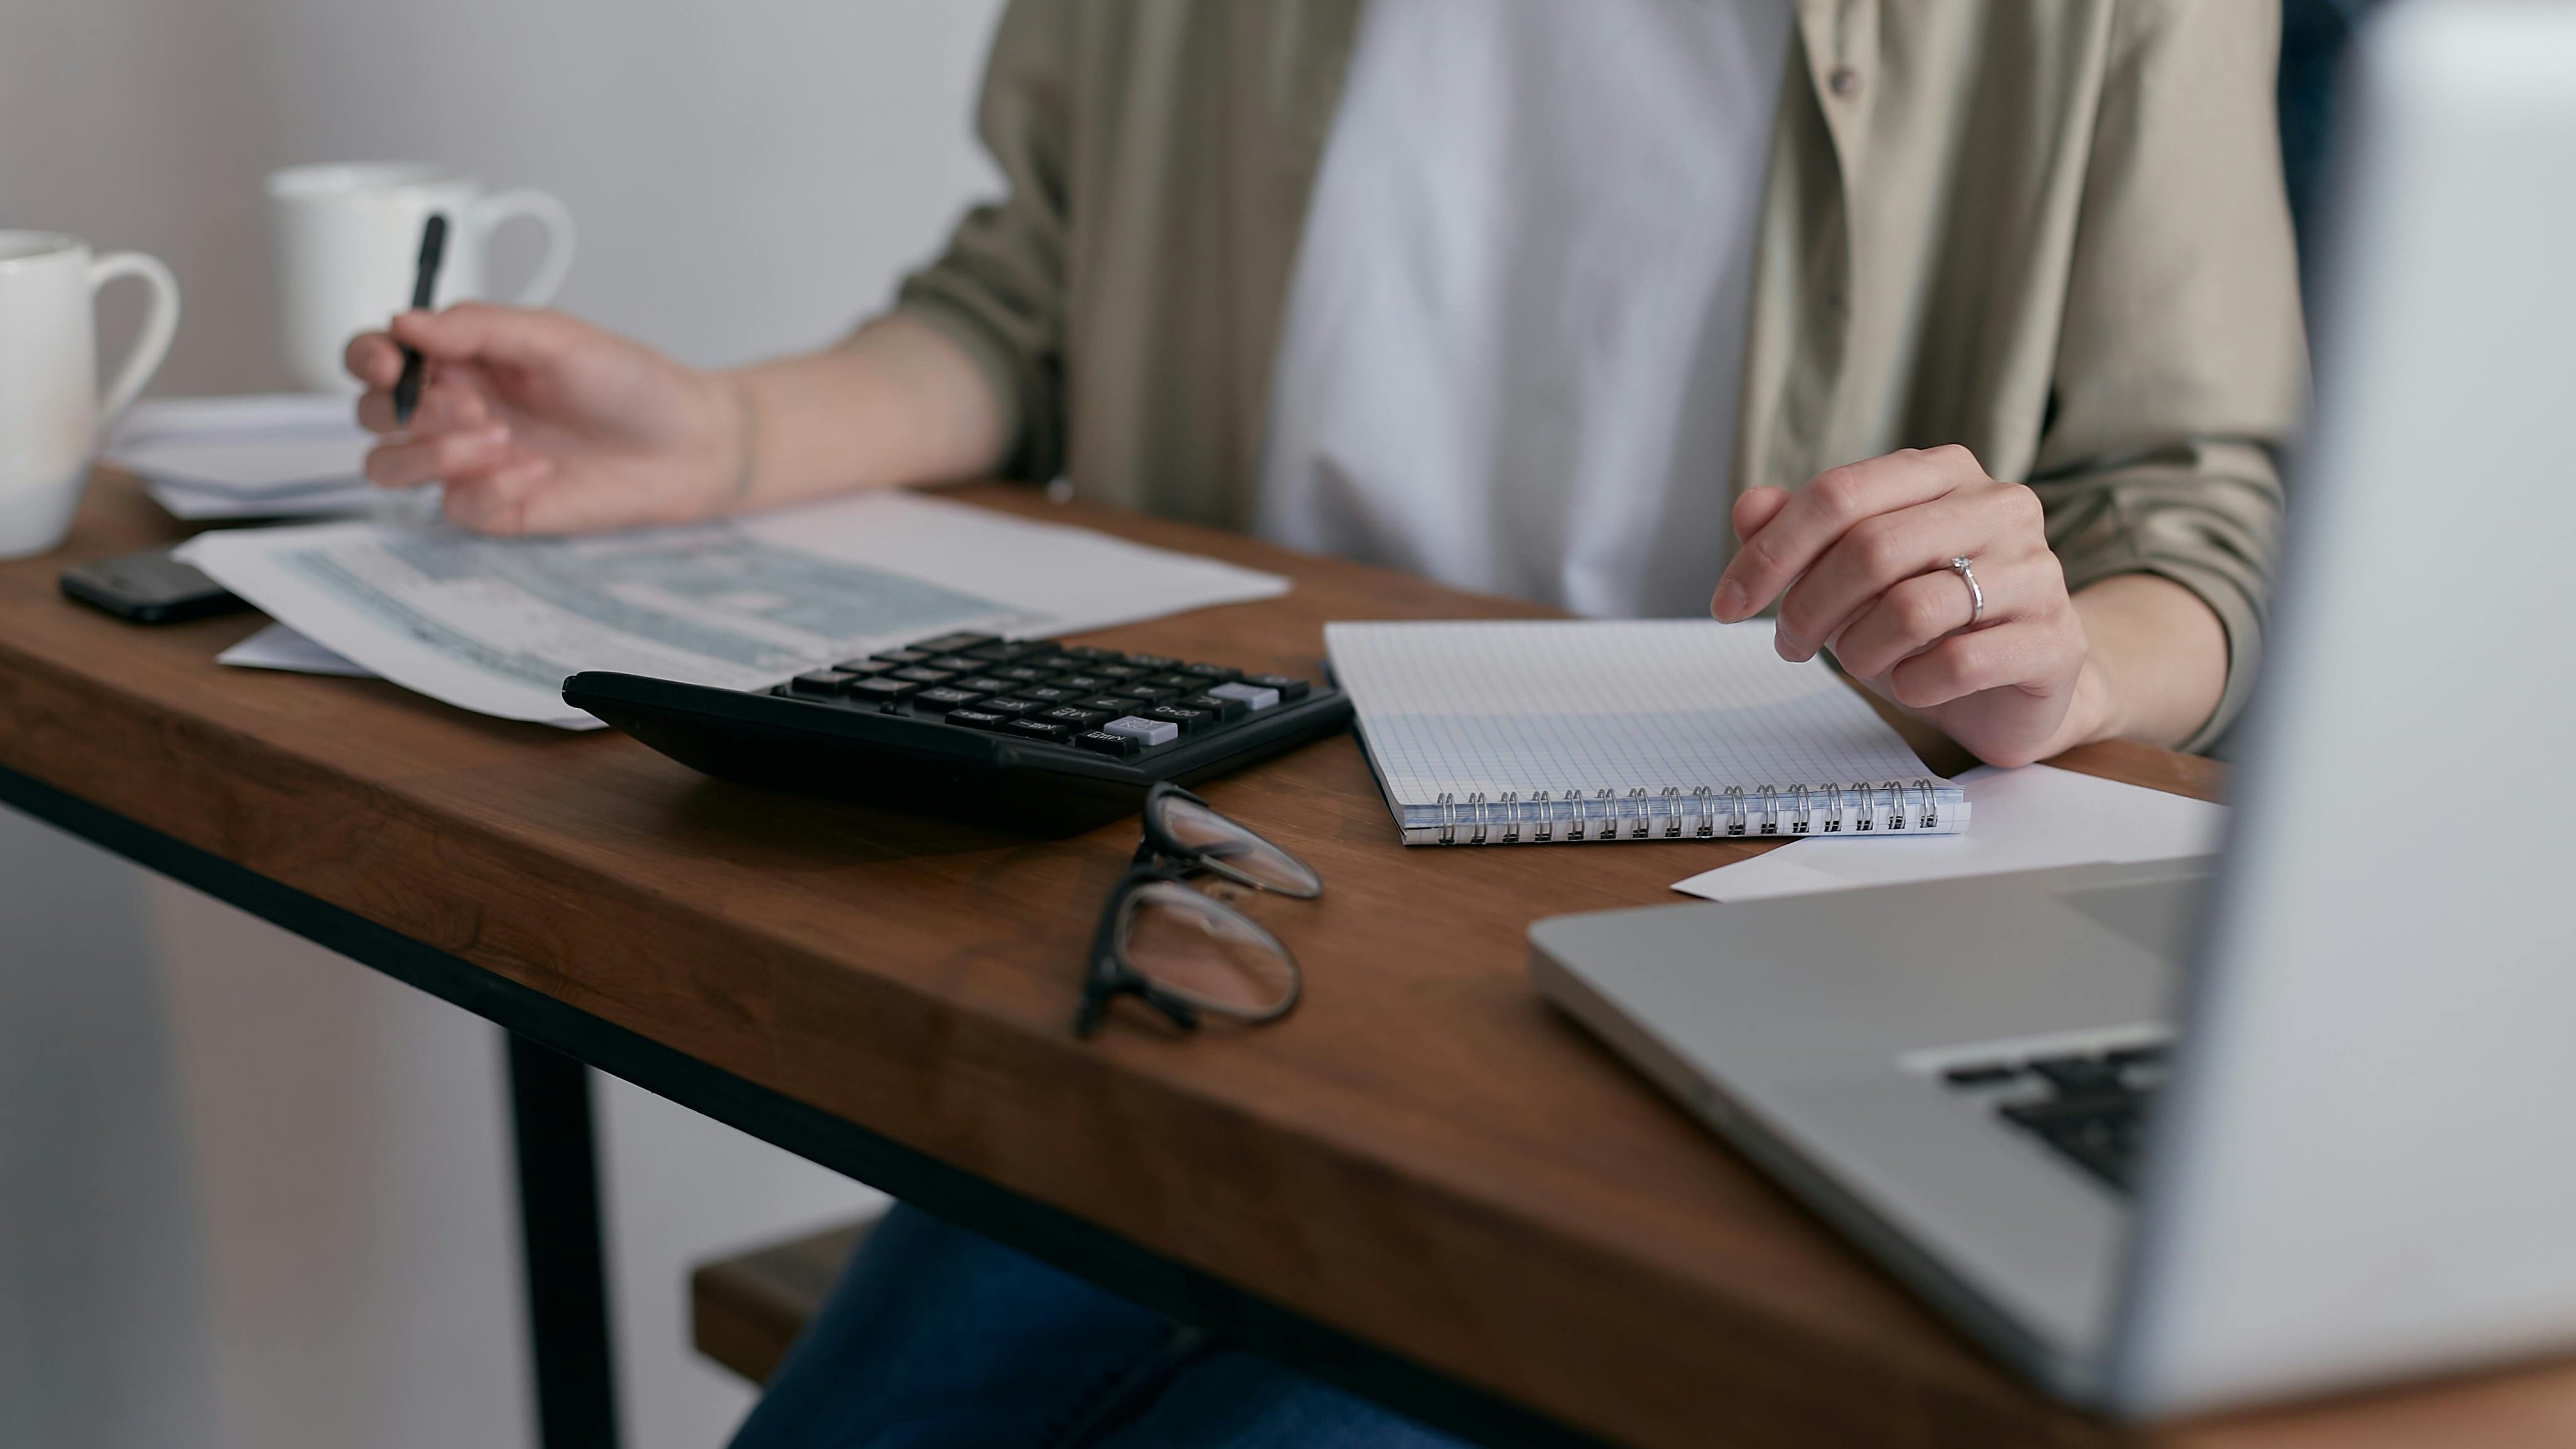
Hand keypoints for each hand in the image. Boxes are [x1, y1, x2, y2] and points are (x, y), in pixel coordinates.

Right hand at [346, 303, 748, 534]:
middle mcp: (453, 408)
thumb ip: (478, 326)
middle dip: (409, 409)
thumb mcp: (555, 338)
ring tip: (500, 437)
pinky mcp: (493, 507)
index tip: (391, 362)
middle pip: (371, 413)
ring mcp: (467, 462)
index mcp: (460, 357)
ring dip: (431, 453)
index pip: (376, 356)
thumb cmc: (629, 384)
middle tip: (476, 405)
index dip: (368, 358)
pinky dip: (490, 489)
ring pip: (389, 466)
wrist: (686, 446)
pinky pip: (454, 507)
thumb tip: (405, 321)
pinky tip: (540, 473)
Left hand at [1709, 445, 2103, 766]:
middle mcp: (2000, 506)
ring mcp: (2036, 571)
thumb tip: (1749, 507)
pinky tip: (1911, 685)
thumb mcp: (1852, 576)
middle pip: (1870, 548)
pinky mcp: (2055, 639)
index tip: (1726, 604)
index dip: (1770, 552)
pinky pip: (1958, 662)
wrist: (2017, 686)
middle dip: (1807, 607)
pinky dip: (1913, 684)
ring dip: (1859, 650)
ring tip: (1858, 662)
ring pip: (1911, 608)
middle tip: (1789, 644)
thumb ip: (1802, 535)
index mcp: (1944, 473)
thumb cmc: (1925, 622)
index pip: (1839, 495)